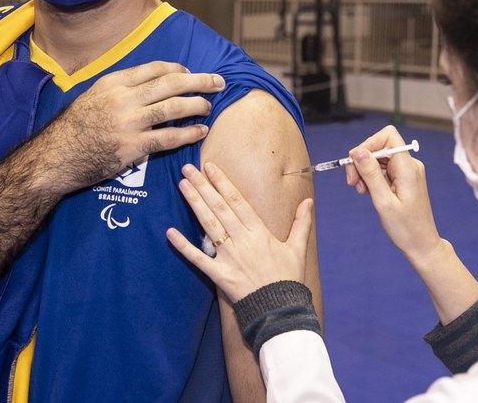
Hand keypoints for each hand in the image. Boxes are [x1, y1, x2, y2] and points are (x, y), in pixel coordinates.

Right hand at [37, 61, 224, 194]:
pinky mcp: (133, 147)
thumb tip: (152, 81)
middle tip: (218, 82)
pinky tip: (201, 131)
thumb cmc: (75, 127)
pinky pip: (170, 138)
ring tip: (208, 107)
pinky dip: (190, 133)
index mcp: (113, 83)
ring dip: (197, 105)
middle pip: (171, 83)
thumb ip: (121, 88)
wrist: (56, 157)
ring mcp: (128, 123)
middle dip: (199, 81)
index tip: (191, 72)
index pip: (155, 68)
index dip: (179, 69)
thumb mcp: (93, 96)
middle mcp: (122, 99)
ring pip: (174, 108)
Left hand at [166, 162, 312, 302]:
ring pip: (209, 225)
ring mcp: (229, 257)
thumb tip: (308, 202)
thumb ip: (301, 223)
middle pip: (219, 207)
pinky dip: (183, 246)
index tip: (211, 167)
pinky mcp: (219, 274)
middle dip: (203, 186)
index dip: (223, 182)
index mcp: (259, 232)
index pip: (237, 201)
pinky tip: (169, 232)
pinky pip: (198, 259)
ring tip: (182, 185)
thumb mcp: (298, 248)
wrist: (280, 310)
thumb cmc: (288, 279)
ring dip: (194, 204)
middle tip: (188, 168)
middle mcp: (242, 240)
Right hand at [345, 126, 442, 265]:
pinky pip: (384, 170)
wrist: (421, 244)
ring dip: (365, 172)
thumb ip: (371, 174)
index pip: (388, 136)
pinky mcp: (404, 179)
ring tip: (361, 191)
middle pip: (380, 147)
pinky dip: (372, 178)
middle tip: (352, 182)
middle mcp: (410, 165)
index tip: (354, 162)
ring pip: (379, 159)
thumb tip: (359, 151)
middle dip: (362, 161)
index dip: (368, 144)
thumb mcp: (383, 201)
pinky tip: (368, 192)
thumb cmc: (405, 228)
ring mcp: (407, 172)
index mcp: (407, 168)